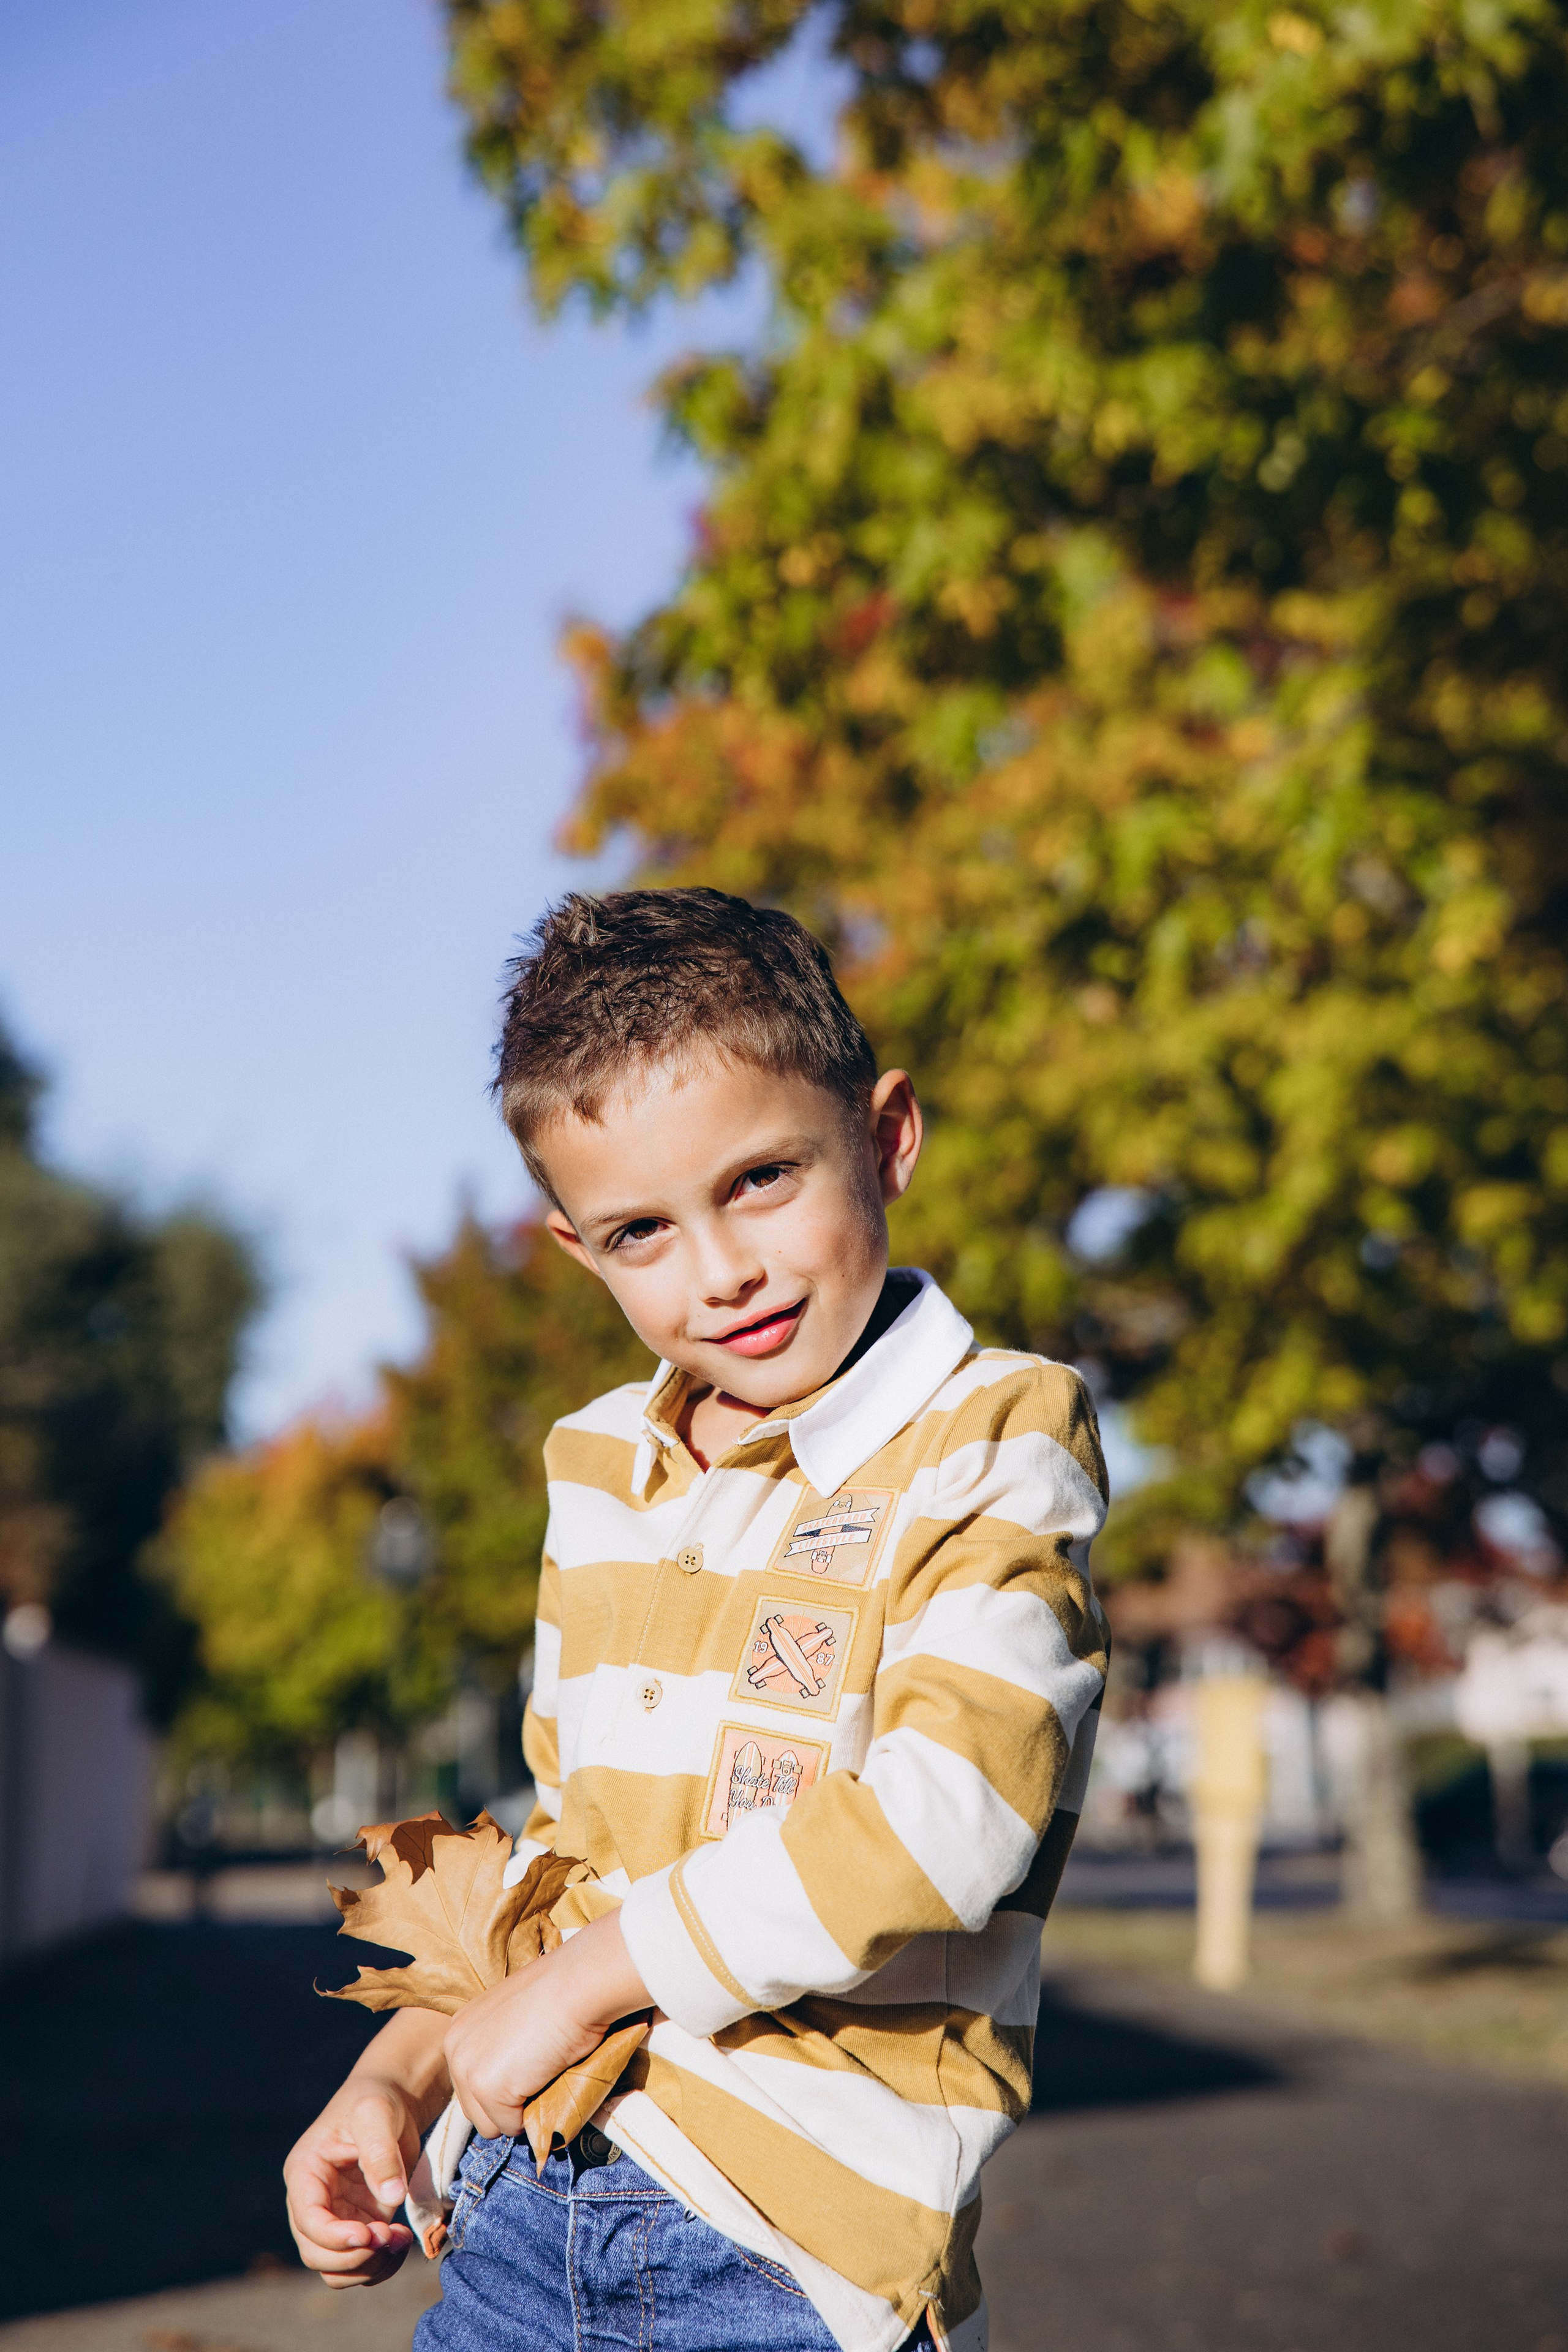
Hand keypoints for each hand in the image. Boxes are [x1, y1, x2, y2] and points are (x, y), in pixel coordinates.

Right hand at [284, 2010, 450, 2287]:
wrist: (393, 2101)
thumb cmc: (377, 2100)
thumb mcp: (376, 2115)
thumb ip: (381, 2154)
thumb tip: (391, 2197)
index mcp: (305, 2173)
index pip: (308, 2221)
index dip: (335, 2237)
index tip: (371, 2234)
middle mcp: (313, 2201)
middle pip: (316, 2253)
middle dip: (354, 2256)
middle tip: (390, 2236)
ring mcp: (335, 2217)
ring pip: (336, 2268)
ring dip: (368, 2266)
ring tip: (400, 2240)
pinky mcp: (358, 2225)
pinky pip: (359, 2264)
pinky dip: (380, 2265)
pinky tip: (402, 2241)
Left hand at [444, 1909, 649, 2141]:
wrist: (576, 1985)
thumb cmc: (558, 1993)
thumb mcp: (514, 2017)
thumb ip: (501, 2044)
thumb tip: (515, 2076)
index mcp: (460, 2030)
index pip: (470, 2084)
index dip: (504, 2083)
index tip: (528, 2065)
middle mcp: (454, 2049)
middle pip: (474, 2109)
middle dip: (506, 2102)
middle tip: (537, 2073)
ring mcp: (468, 2070)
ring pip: (489, 2124)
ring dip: (517, 2112)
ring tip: (541, 2077)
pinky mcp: (487, 2088)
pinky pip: (510, 2127)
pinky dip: (532, 2116)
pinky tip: (546, 2080)